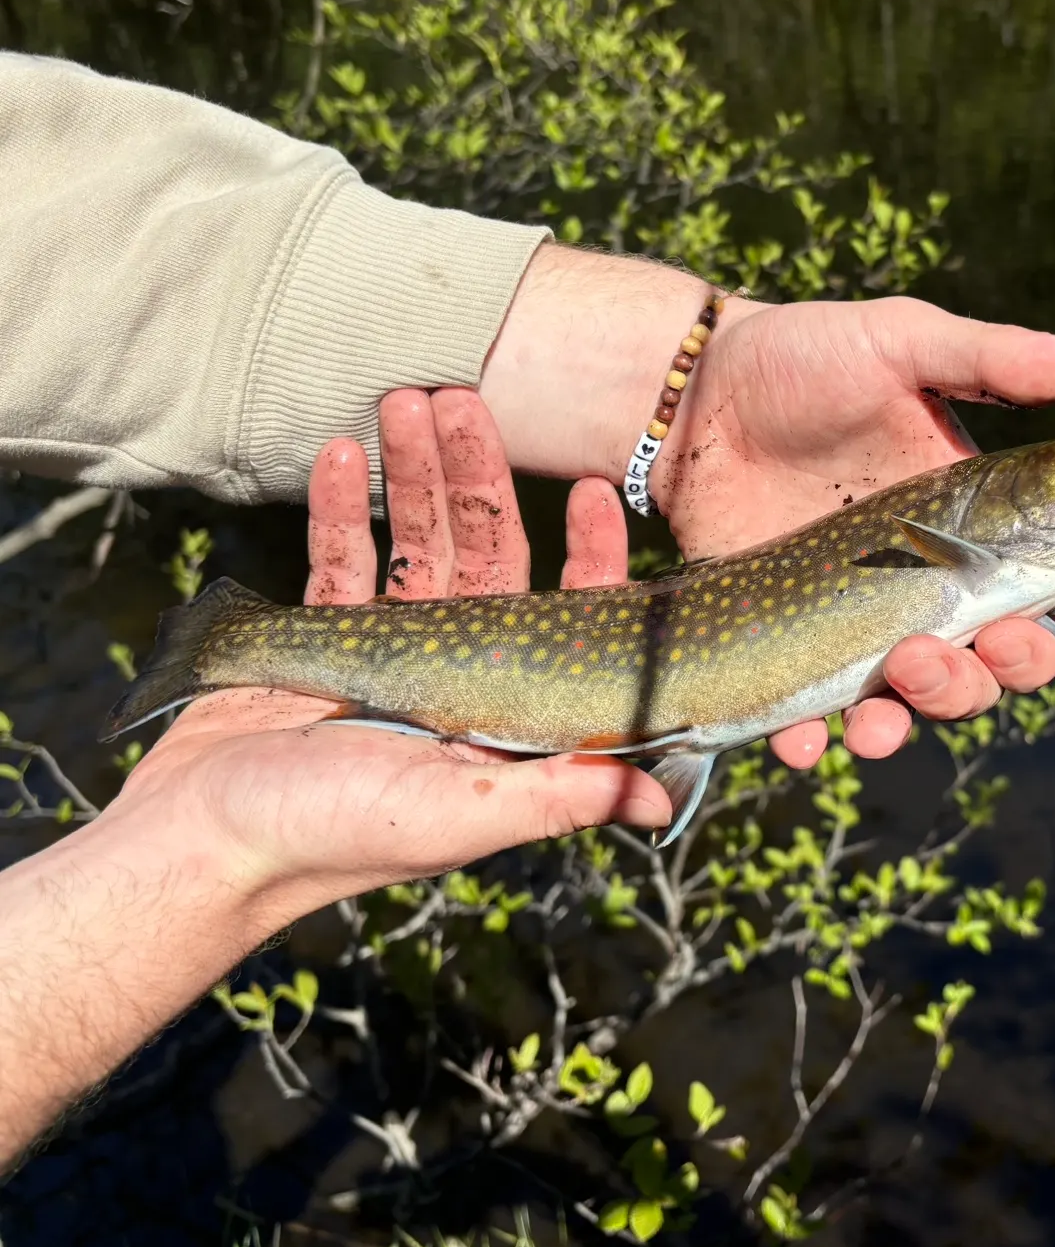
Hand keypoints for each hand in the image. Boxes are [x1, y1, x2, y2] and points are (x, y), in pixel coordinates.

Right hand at [111, 389, 668, 924]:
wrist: (200, 846)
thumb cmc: (332, 836)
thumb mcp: (457, 811)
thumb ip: (557, 795)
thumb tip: (662, 804)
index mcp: (498, 714)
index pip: (562, 618)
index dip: (586, 555)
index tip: (592, 488)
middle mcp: (454, 679)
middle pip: (484, 558)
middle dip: (476, 480)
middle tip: (464, 401)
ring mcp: (386, 657)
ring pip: (414, 545)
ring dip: (411, 474)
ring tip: (403, 403)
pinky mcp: (316, 644)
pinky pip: (339, 560)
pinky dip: (339, 508)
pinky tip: (340, 453)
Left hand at [653, 293, 1054, 764]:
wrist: (692, 389)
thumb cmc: (803, 354)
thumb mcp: (902, 343)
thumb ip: (998, 358)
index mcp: (965, 523)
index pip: (1030, 598)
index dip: (1043, 633)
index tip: (1036, 632)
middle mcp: (916, 581)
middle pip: (974, 665)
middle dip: (975, 683)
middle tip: (942, 655)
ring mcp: (847, 615)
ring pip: (900, 699)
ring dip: (905, 721)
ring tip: (880, 709)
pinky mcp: (781, 636)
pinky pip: (805, 708)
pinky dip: (811, 737)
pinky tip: (806, 741)